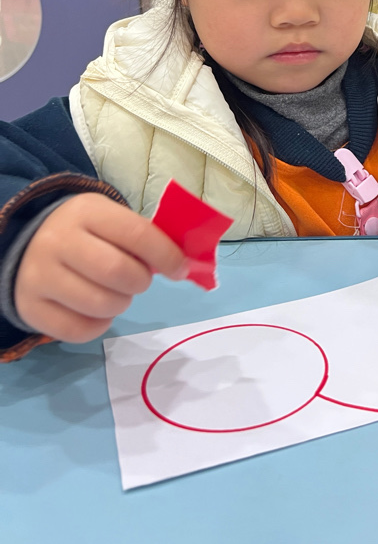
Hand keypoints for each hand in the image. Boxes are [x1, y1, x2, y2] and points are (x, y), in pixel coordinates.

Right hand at [15, 193, 187, 342]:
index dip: (167, 255)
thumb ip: (145, 237)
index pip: (136, 234)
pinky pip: (79, 331)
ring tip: (116, 292)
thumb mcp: (112, 220)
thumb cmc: (87, 233)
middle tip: (139, 280)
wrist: (30, 244)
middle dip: (140, 281)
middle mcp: (57, 241)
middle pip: (117, 272)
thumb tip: (181, 265)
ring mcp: (38, 276)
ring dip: (121, 304)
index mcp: (86, 211)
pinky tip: (97, 309)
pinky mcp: (30, 308)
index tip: (181, 269)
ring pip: (100, 305)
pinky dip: (99, 325)